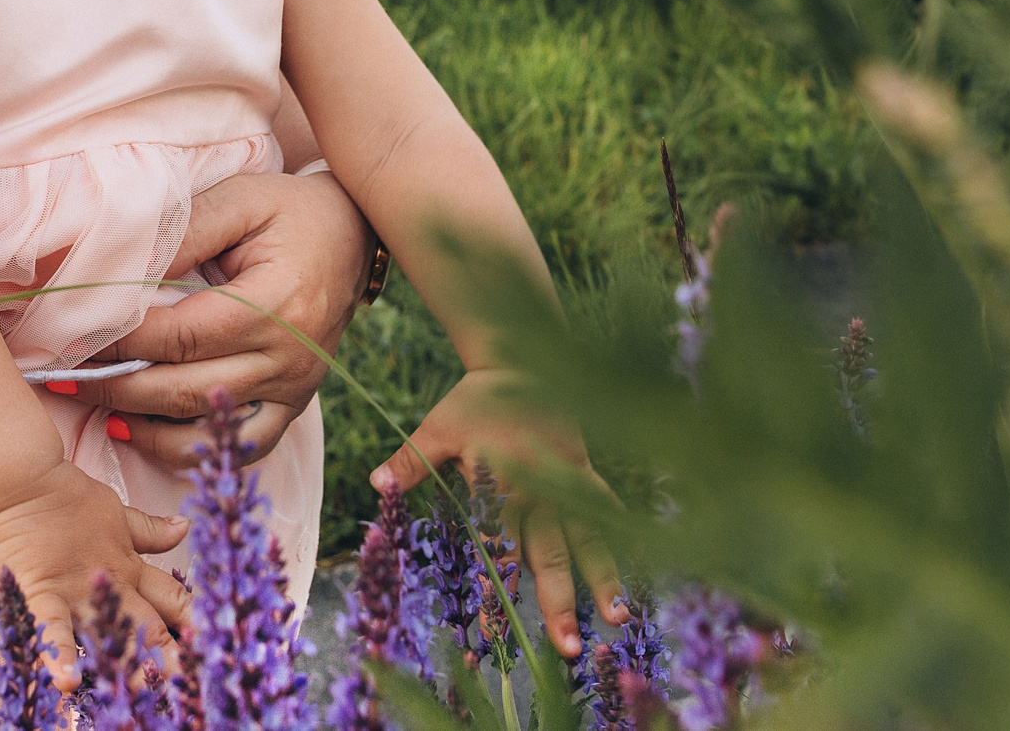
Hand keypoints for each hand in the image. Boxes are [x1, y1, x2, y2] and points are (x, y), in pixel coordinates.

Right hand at [0, 461, 191, 685]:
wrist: (23, 479)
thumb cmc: (66, 496)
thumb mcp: (118, 513)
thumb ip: (150, 529)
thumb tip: (185, 527)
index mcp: (130, 568)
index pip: (174, 599)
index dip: (197, 623)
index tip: (220, 645)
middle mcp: (110, 585)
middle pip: (150, 627)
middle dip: (173, 659)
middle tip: (197, 687)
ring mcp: (77, 590)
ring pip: (108, 632)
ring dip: (126, 664)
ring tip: (144, 696)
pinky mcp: (41, 590)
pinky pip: (51, 626)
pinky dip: (58, 653)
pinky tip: (68, 681)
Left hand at [93, 170, 372, 469]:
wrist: (353, 235)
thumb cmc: (289, 211)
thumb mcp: (240, 200)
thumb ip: (185, 231)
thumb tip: (122, 271)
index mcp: (277, 306)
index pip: (181, 336)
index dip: (121, 342)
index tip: (71, 338)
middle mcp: (290, 359)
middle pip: (185, 390)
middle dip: (115, 388)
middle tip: (59, 379)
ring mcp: (295, 392)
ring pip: (207, 432)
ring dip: (142, 428)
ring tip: (92, 409)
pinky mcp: (292, 408)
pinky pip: (237, 450)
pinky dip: (185, 450)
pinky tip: (139, 432)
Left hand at [374, 367, 626, 658]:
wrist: (523, 359)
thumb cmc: (476, 398)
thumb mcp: (437, 428)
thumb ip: (411, 461)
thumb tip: (374, 483)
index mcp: (501, 487)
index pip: (499, 551)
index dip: (500, 591)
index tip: (498, 634)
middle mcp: (538, 492)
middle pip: (550, 556)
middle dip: (560, 604)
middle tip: (570, 650)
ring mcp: (566, 484)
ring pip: (587, 539)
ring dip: (602, 580)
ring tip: (619, 619)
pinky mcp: (585, 471)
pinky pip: (605, 509)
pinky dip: (617, 536)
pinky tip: (635, 568)